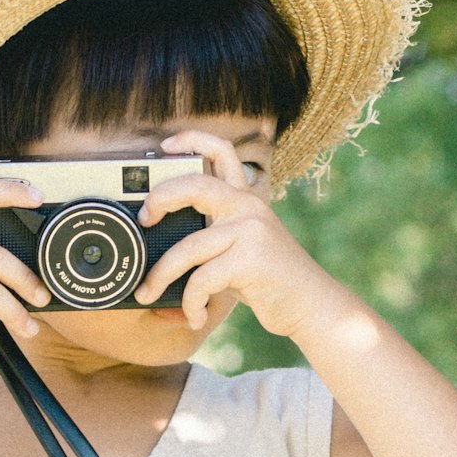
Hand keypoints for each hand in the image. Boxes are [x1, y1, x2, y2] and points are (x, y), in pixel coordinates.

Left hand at [137, 133, 353, 337]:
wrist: (312, 306)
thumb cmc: (269, 281)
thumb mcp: (244, 247)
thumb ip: (214, 236)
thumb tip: (159, 243)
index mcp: (246, 199)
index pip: (222, 152)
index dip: (192, 140)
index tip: (165, 146)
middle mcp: (248, 207)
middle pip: (195, 186)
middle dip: (160, 198)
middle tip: (144, 219)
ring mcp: (250, 231)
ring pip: (187, 248)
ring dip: (160, 275)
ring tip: (147, 293)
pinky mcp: (249, 259)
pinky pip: (200, 280)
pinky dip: (190, 302)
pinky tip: (194, 316)